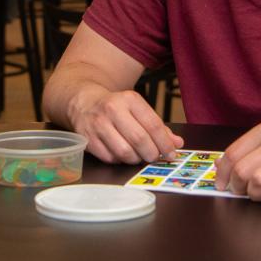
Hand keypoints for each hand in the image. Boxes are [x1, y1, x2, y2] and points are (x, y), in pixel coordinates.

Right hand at [68, 87, 182, 163]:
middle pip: (140, 140)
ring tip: (138, 155)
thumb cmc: (116, 108)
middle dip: (152, 154)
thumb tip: (177, 144)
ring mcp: (98, 125)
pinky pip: (110, 158)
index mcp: (129, 99)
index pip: (153, 125)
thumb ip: (158, 127)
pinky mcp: (88, 139)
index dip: (165, 143)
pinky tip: (122, 154)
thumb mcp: (137, 109)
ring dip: (136, 159)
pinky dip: (120, 160)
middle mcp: (112, 109)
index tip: (171, 154)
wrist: (84, 102)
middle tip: (155, 157)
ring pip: (125, 152)